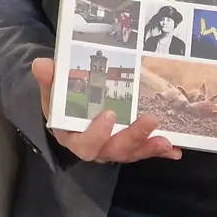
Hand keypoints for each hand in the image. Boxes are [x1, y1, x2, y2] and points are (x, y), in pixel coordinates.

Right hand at [31, 57, 180, 162]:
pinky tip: (175, 149)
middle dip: (132, 138)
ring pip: (131, 152)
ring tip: (166, 140)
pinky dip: (159, 150)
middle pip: (112, 151)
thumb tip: (41, 64)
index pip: (84, 144)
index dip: (97, 134)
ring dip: (149, 146)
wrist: (69, 105)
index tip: (109, 115)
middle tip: (149, 121)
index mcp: (73, 136)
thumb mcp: (52, 89)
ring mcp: (112, 147)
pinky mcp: (128, 145)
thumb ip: (49, 78)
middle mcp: (94, 147)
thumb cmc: (61, 98)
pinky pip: (144, 150)